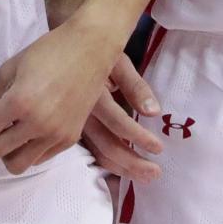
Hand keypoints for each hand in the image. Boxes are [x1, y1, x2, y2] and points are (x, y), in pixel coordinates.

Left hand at [0, 22, 118, 175]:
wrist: (90, 48)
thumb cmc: (49, 51)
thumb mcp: (12, 67)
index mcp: (20, 101)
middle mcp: (38, 123)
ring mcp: (56, 135)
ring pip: (18, 165)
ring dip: (8, 151)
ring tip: (9, 133)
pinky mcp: (70, 139)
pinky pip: (40, 159)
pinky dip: (29, 150)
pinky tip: (28, 131)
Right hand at [82, 55, 163, 182]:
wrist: (63, 46)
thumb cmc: (94, 51)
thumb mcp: (117, 61)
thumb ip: (135, 86)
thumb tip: (153, 111)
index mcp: (93, 93)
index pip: (118, 122)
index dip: (139, 137)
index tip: (159, 148)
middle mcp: (80, 113)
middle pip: (106, 145)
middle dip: (132, 162)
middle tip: (155, 174)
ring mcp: (72, 123)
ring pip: (97, 152)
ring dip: (121, 167)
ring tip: (144, 177)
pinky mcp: (70, 127)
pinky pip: (88, 151)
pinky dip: (106, 164)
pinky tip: (120, 173)